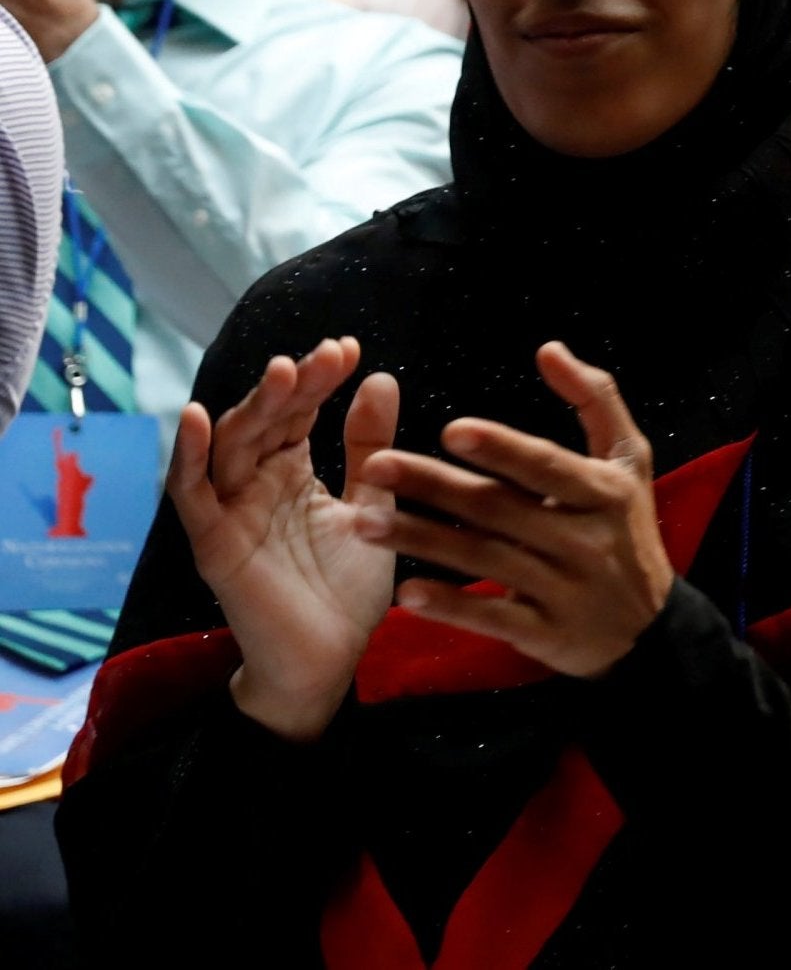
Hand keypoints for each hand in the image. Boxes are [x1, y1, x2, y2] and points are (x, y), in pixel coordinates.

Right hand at [169, 336, 401, 742]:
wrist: (329, 661)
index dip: (318, 380)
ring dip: (252, 406)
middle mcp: (254, 485)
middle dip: (292, 385)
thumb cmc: (344, 588)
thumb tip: (380, 379)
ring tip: (282, 371)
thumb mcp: (371, 506)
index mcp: (289, 472)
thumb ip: (371, 449)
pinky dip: (190, 456)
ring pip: (230, 446)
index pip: (297, 413)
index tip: (350, 349)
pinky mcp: (213, 545)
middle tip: (326, 356)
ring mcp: (229, 512)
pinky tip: (199, 417)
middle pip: (263, 420)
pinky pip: (192, 495)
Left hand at [353, 343, 674, 679]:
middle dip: (436, 487)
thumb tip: (549, 349)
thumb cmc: (626, 526)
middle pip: (501, 510)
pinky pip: (491, 617)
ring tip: (364, 524)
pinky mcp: (545, 633)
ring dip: (423, 541)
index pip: (546, 466)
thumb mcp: (630, 459)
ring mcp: (565, 590)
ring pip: (485, 560)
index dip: (502, 449)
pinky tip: (405, 593)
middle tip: (375, 465)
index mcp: (604, 491)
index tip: (450, 431)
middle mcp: (585, 540)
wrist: (649, 626)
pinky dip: (450, 606)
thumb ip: (596, 399)